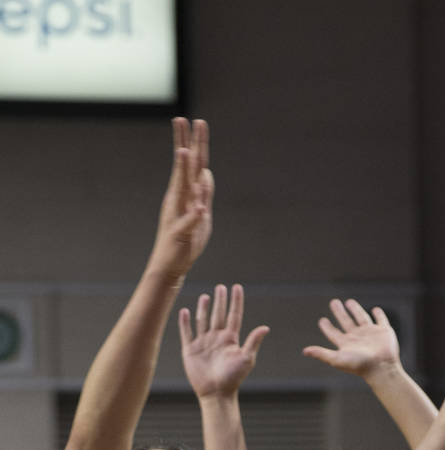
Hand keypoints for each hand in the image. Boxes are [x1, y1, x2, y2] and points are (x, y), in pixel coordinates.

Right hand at [149, 117, 213, 279]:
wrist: (171, 267)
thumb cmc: (186, 241)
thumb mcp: (201, 214)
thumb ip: (204, 193)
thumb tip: (207, 172)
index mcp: (185, 194)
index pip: (191, 165)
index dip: (193, 143)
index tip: (195, 120)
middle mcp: (180, 200)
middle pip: (185, 169)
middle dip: (186, 144)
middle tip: (186, 120)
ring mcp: (179, 215)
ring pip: (182, 191)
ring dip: (183, 171)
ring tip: (184, 152)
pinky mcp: (180, 234)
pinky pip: (189, 224)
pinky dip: (195, 216)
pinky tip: (200, 208)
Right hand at [179, 283, 268, 398]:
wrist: (216, 393)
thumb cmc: (233, 378)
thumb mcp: (246, 359)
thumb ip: (253, 342)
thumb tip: (265, 327)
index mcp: (230, 339)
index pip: (234, 315)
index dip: (236, 302)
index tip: (237, 287)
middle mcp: (217, 338)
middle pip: (219, 315)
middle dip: (220, 301)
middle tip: (221, 287)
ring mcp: (203, 343)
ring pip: (203, 321)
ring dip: (204, 308)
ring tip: (205, 296)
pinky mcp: (190, 350)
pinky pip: (187, 333)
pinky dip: (185, 322)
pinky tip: (185, 311)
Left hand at [303, 298, 400, 380]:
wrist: (381, 368)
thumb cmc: (359, 365)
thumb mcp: (337, 359)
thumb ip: (321, 353)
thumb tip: (304, 351)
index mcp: (346, 344)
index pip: (334, 333)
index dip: (327, 327)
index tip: (322, 320)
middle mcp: (357, 338)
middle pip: (346, 322)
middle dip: (339, 312)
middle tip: (333, 302)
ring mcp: (371, 334)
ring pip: (361, 318)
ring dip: (356, 310)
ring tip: (349, 302)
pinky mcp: (384, 332)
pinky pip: (381, 320)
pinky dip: (379, 314)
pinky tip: (376, 309)